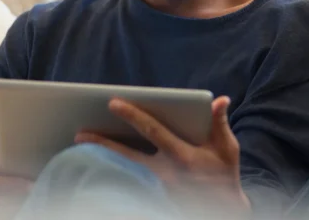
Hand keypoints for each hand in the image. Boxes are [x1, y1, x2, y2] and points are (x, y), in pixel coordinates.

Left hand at [75, 96, 250, 213]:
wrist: (223, 209)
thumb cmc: (225, 174)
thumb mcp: (228, 148)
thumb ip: (220, 122)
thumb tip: (220, 100)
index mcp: (182, 155)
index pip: (152, 131)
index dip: (132, 115)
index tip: (113, 103)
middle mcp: (166, 172)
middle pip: (127, 154)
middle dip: (103, 142)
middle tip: (80, 131)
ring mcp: (158, 186)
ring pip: (124, 168)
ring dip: (103, 156)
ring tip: (82, 144)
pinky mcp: (155, 195)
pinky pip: (130, 180)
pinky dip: (113, 171)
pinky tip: (97, 163)